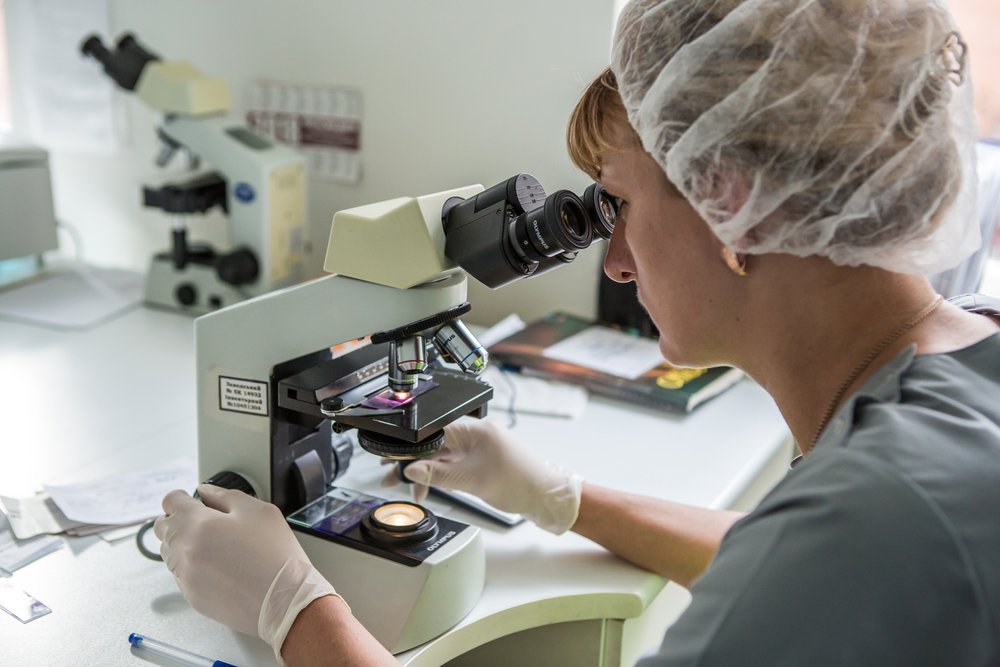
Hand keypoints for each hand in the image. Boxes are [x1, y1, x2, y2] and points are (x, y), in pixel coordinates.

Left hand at [154, 484, 343, 658]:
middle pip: (162, 527)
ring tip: (216, 547)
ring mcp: (185, 576)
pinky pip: (180, 574)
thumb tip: (206, 492)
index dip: (183, 497)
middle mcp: (184, 551)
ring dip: (184, 544)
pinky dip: (193, 566)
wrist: (284, 601)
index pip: (170, 501)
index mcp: (198, 524)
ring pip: (169, 552)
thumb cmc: (276, 556)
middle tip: (206, 523)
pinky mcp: (191, 596)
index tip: (194, 501)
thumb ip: (226, 496)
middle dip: (179, 520)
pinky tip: (220, 567)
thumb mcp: (259, 511)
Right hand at [383, 419, 582, 533]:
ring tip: (403, 486)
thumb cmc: (519, 483)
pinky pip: (451, 464)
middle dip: (411, 459)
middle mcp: (475, 434)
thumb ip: (439, 474)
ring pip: (441, 455)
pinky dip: (438, 475)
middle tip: (389, 473)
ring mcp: (477, 448)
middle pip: (434, 443)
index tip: (390, 455)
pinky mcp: (479, 461)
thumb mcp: (472, 480)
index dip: (409, 444)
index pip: (433, 431)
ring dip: (422, 470)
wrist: (545, 497)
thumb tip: (412, 469)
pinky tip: (424, 486)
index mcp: (475, 429)